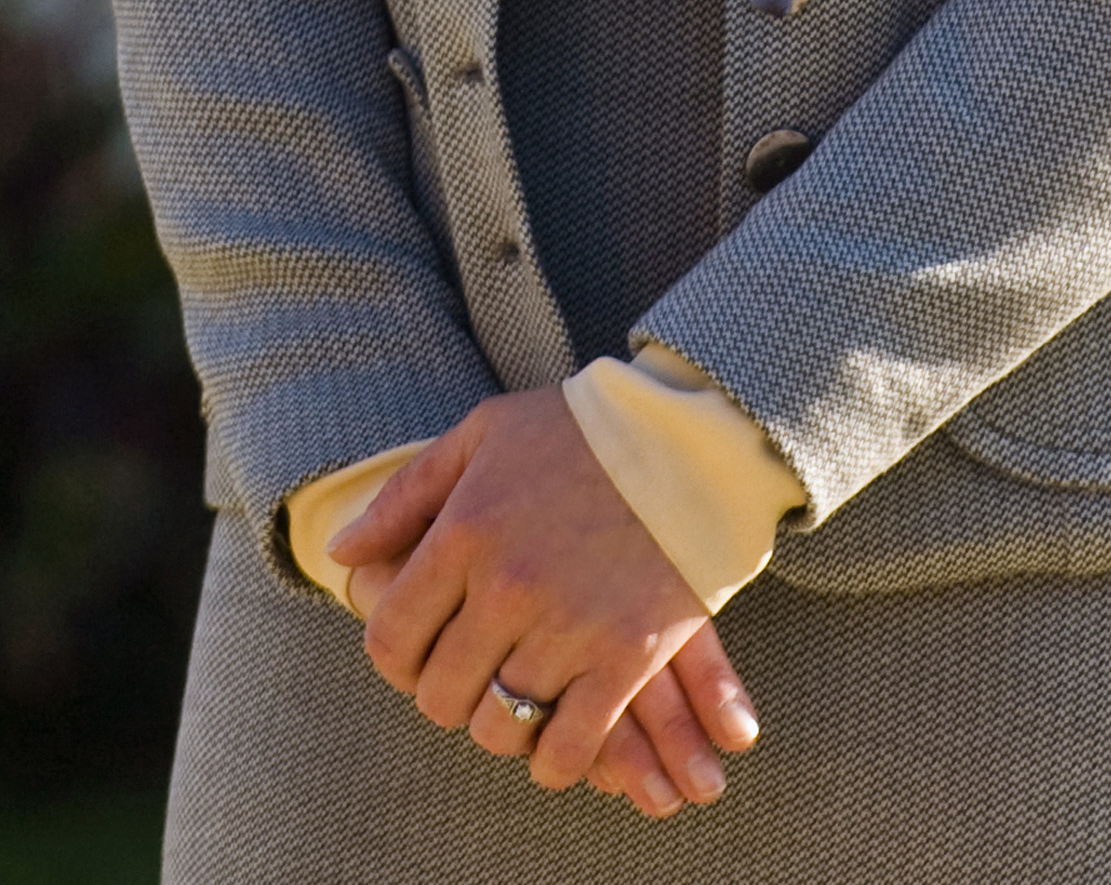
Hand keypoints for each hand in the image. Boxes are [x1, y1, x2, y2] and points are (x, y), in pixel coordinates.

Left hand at [329, 388, 758, 816]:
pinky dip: (556, 759)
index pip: (392, 640)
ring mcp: (569, 626)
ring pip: (500, 726)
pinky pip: (569, 747)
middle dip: (447, 694)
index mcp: (465, 532)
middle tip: (474, 674)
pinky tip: (560, 732)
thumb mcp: (483, 435)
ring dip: (501, 724)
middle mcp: (508, 586)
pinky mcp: (627, 657)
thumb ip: (406, 497)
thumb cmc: (578, 429)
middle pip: (441, 694)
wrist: (688, 437)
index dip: (396, 659)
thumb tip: (343, 555)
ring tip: (518, 696)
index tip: (421, 651)